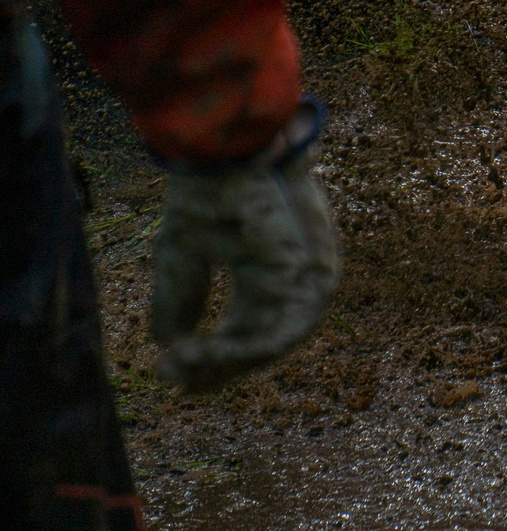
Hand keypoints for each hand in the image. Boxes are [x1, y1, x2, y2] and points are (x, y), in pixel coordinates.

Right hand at [151, 120, 339, 393]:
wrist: (228, 151)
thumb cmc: (209, 193)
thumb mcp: (184, 255)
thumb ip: (180, 301)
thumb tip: (169, 350)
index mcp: (273, 271)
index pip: (252, 330)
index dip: (213, 356)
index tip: (169, 372)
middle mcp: (298, 277)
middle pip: (265, 341)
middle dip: (218, 366)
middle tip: (176, 378)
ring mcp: (311, 274)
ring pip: (276, 342)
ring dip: (226, 363)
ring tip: (181, 365)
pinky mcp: (313, 272)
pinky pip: (284, 330)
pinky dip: (243, 350)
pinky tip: (201, 352)